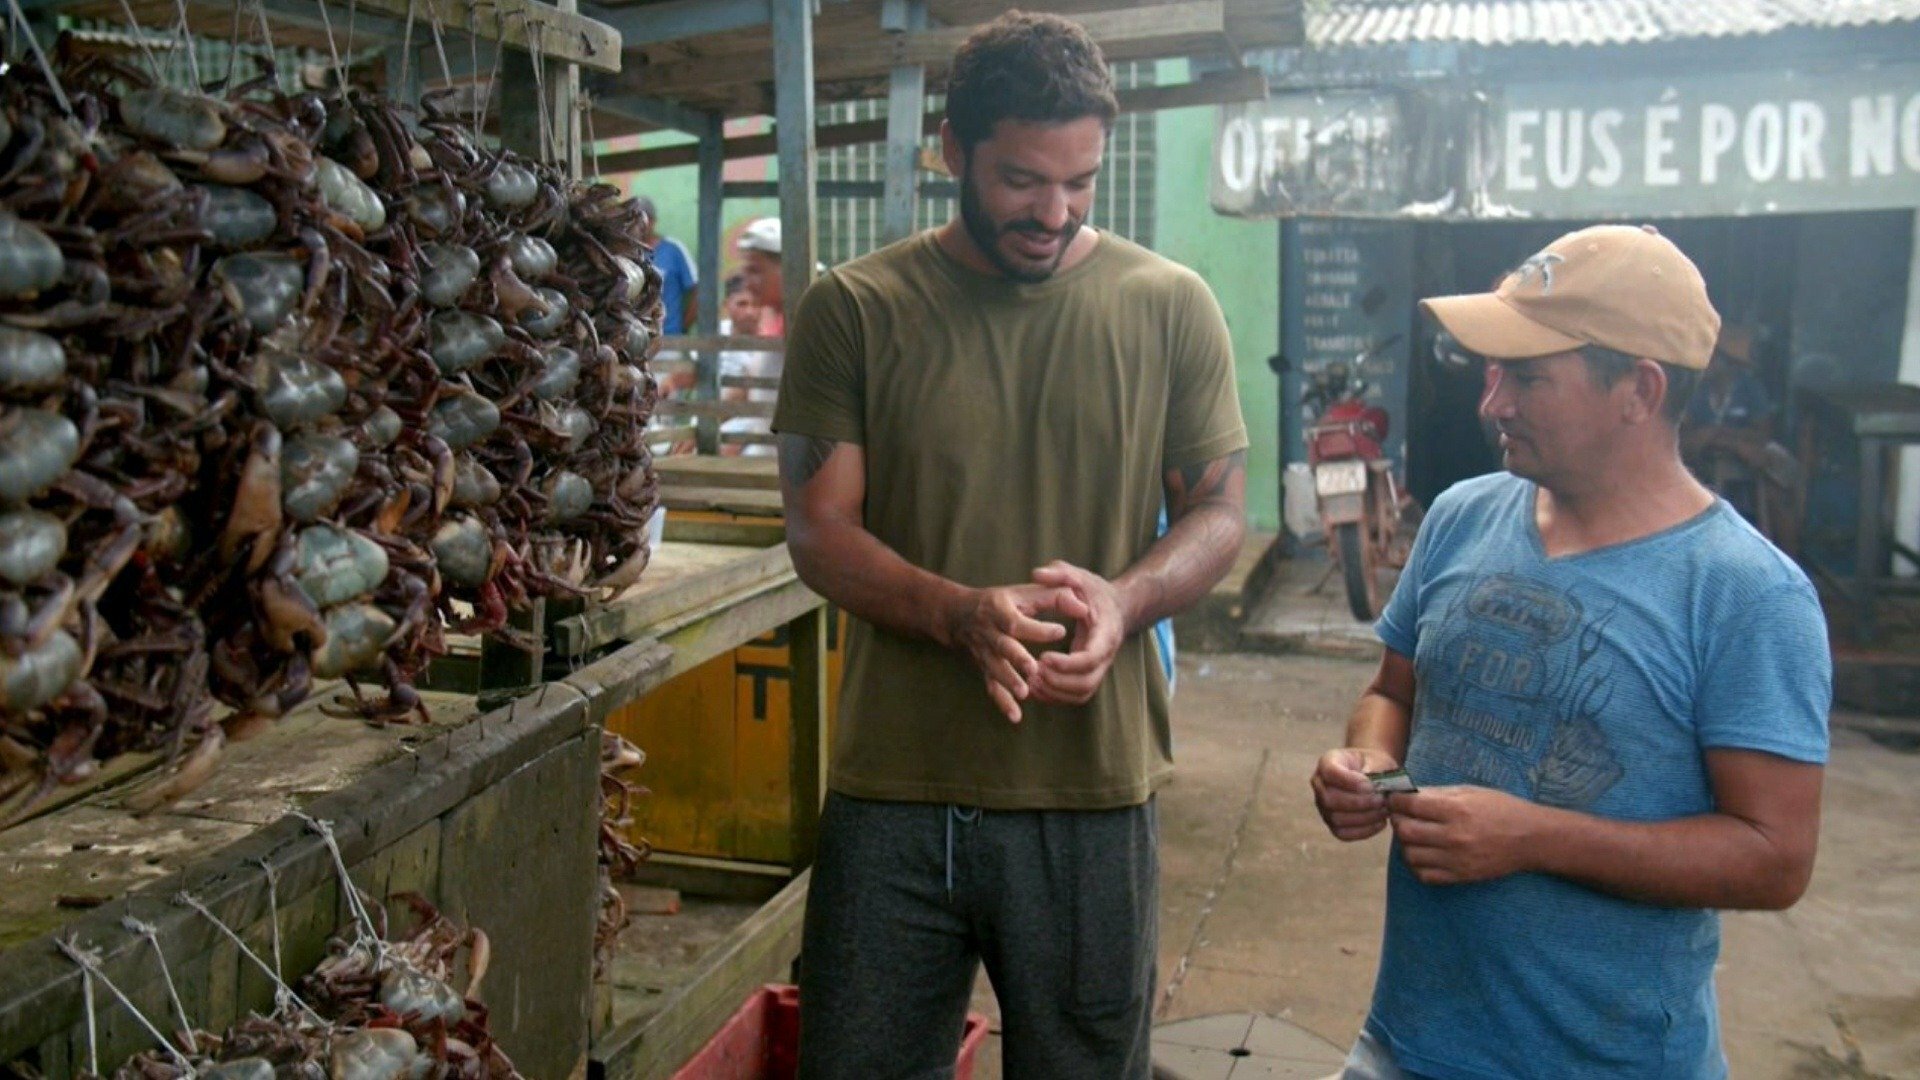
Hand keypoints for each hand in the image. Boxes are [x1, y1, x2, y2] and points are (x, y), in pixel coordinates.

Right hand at [942, 583, 1089, 722]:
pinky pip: (991, 686)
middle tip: (1034, 669)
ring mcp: (984, 652)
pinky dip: (1003, 702)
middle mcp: (988, 632)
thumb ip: (1055, 597)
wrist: (960, 614)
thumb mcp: (1024, 592)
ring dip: (1009, 681)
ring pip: (995, 669)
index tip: (1060, 631)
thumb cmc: (1003, 601)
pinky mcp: (984, 668)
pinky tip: (1016, 716)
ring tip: (1025, 693)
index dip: (1037, 628)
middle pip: (1002, 646)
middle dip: (1017, 658)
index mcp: (999, 609)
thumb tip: (1083, 607)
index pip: (1017, 621)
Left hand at [1027, 561, 1125, 706]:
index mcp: (1105, 633)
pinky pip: (1076, 696)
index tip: (1043, 657)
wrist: (1117, 608)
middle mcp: (1106, 655)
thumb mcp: (1079, 576)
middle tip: (1032, 672)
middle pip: (1086, 682)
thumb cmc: (1094, 592)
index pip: (1090, 657)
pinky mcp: (1090, 675)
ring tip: (1030, 682)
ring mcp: (1100, 668)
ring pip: (1081, 693)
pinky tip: (1035, 688)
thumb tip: (1037, 574)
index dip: (1067, 663)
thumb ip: (1059, 573)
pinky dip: (1056, 697)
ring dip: (1055, 693)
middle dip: (1058, 682)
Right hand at [1311, 748, 1400, 841]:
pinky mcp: (1333, 824)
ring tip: (1384, 810)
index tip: (1370, 785)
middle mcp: (1319, 785)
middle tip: (1381, 800)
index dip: (1348, 781)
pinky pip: (1344, 833)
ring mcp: (1323, 807)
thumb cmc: (1374, 764)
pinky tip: (1381, 822)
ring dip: (1364, 817)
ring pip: (1336, 819)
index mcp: (1327, 763)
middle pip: (1329, 800)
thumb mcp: (1376, 759)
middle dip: (1359, 803)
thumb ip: (1374, 770)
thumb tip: (1373, 788)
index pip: (1329, 772)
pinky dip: (1364, 831)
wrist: (1373, 773)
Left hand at [1389, 786, 1540, 884]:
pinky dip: (1418, 865)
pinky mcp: (1461, 876)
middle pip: (1405, 832)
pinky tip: (1425, 854)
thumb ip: (1438, 794)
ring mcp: (1456, 860)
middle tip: (1403, 816)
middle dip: (1398, 821)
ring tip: (1415, 835)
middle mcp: (1454, 836)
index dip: (1396, 801)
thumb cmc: (1502, 808)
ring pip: (1411, 855)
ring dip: (1406, 844)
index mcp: (1456, 810)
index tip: (1395, 799)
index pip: (1410, 806)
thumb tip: (1408, 794)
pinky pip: (1425, 875)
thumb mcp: (1471, 791)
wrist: (1531, 839)